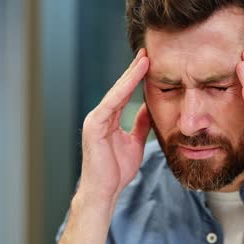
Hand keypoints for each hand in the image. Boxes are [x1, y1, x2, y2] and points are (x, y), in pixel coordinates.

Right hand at [78, 49, 151, 204]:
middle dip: (133, 70)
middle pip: (120, 88)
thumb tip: (149, 108)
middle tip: (146, 51)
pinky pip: (112, 103)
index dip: (136, 77)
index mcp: (108, 120)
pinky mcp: (94, 126)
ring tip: (144, 59)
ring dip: (130, 75)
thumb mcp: (135, 143)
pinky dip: (123, 89)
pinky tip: (135, 77)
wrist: (104, 192)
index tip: (149, 61)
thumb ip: (140, 125)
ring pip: (116, 92)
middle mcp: (100, 116)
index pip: (124, 94)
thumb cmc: (116, 172)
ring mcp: (95, 120)